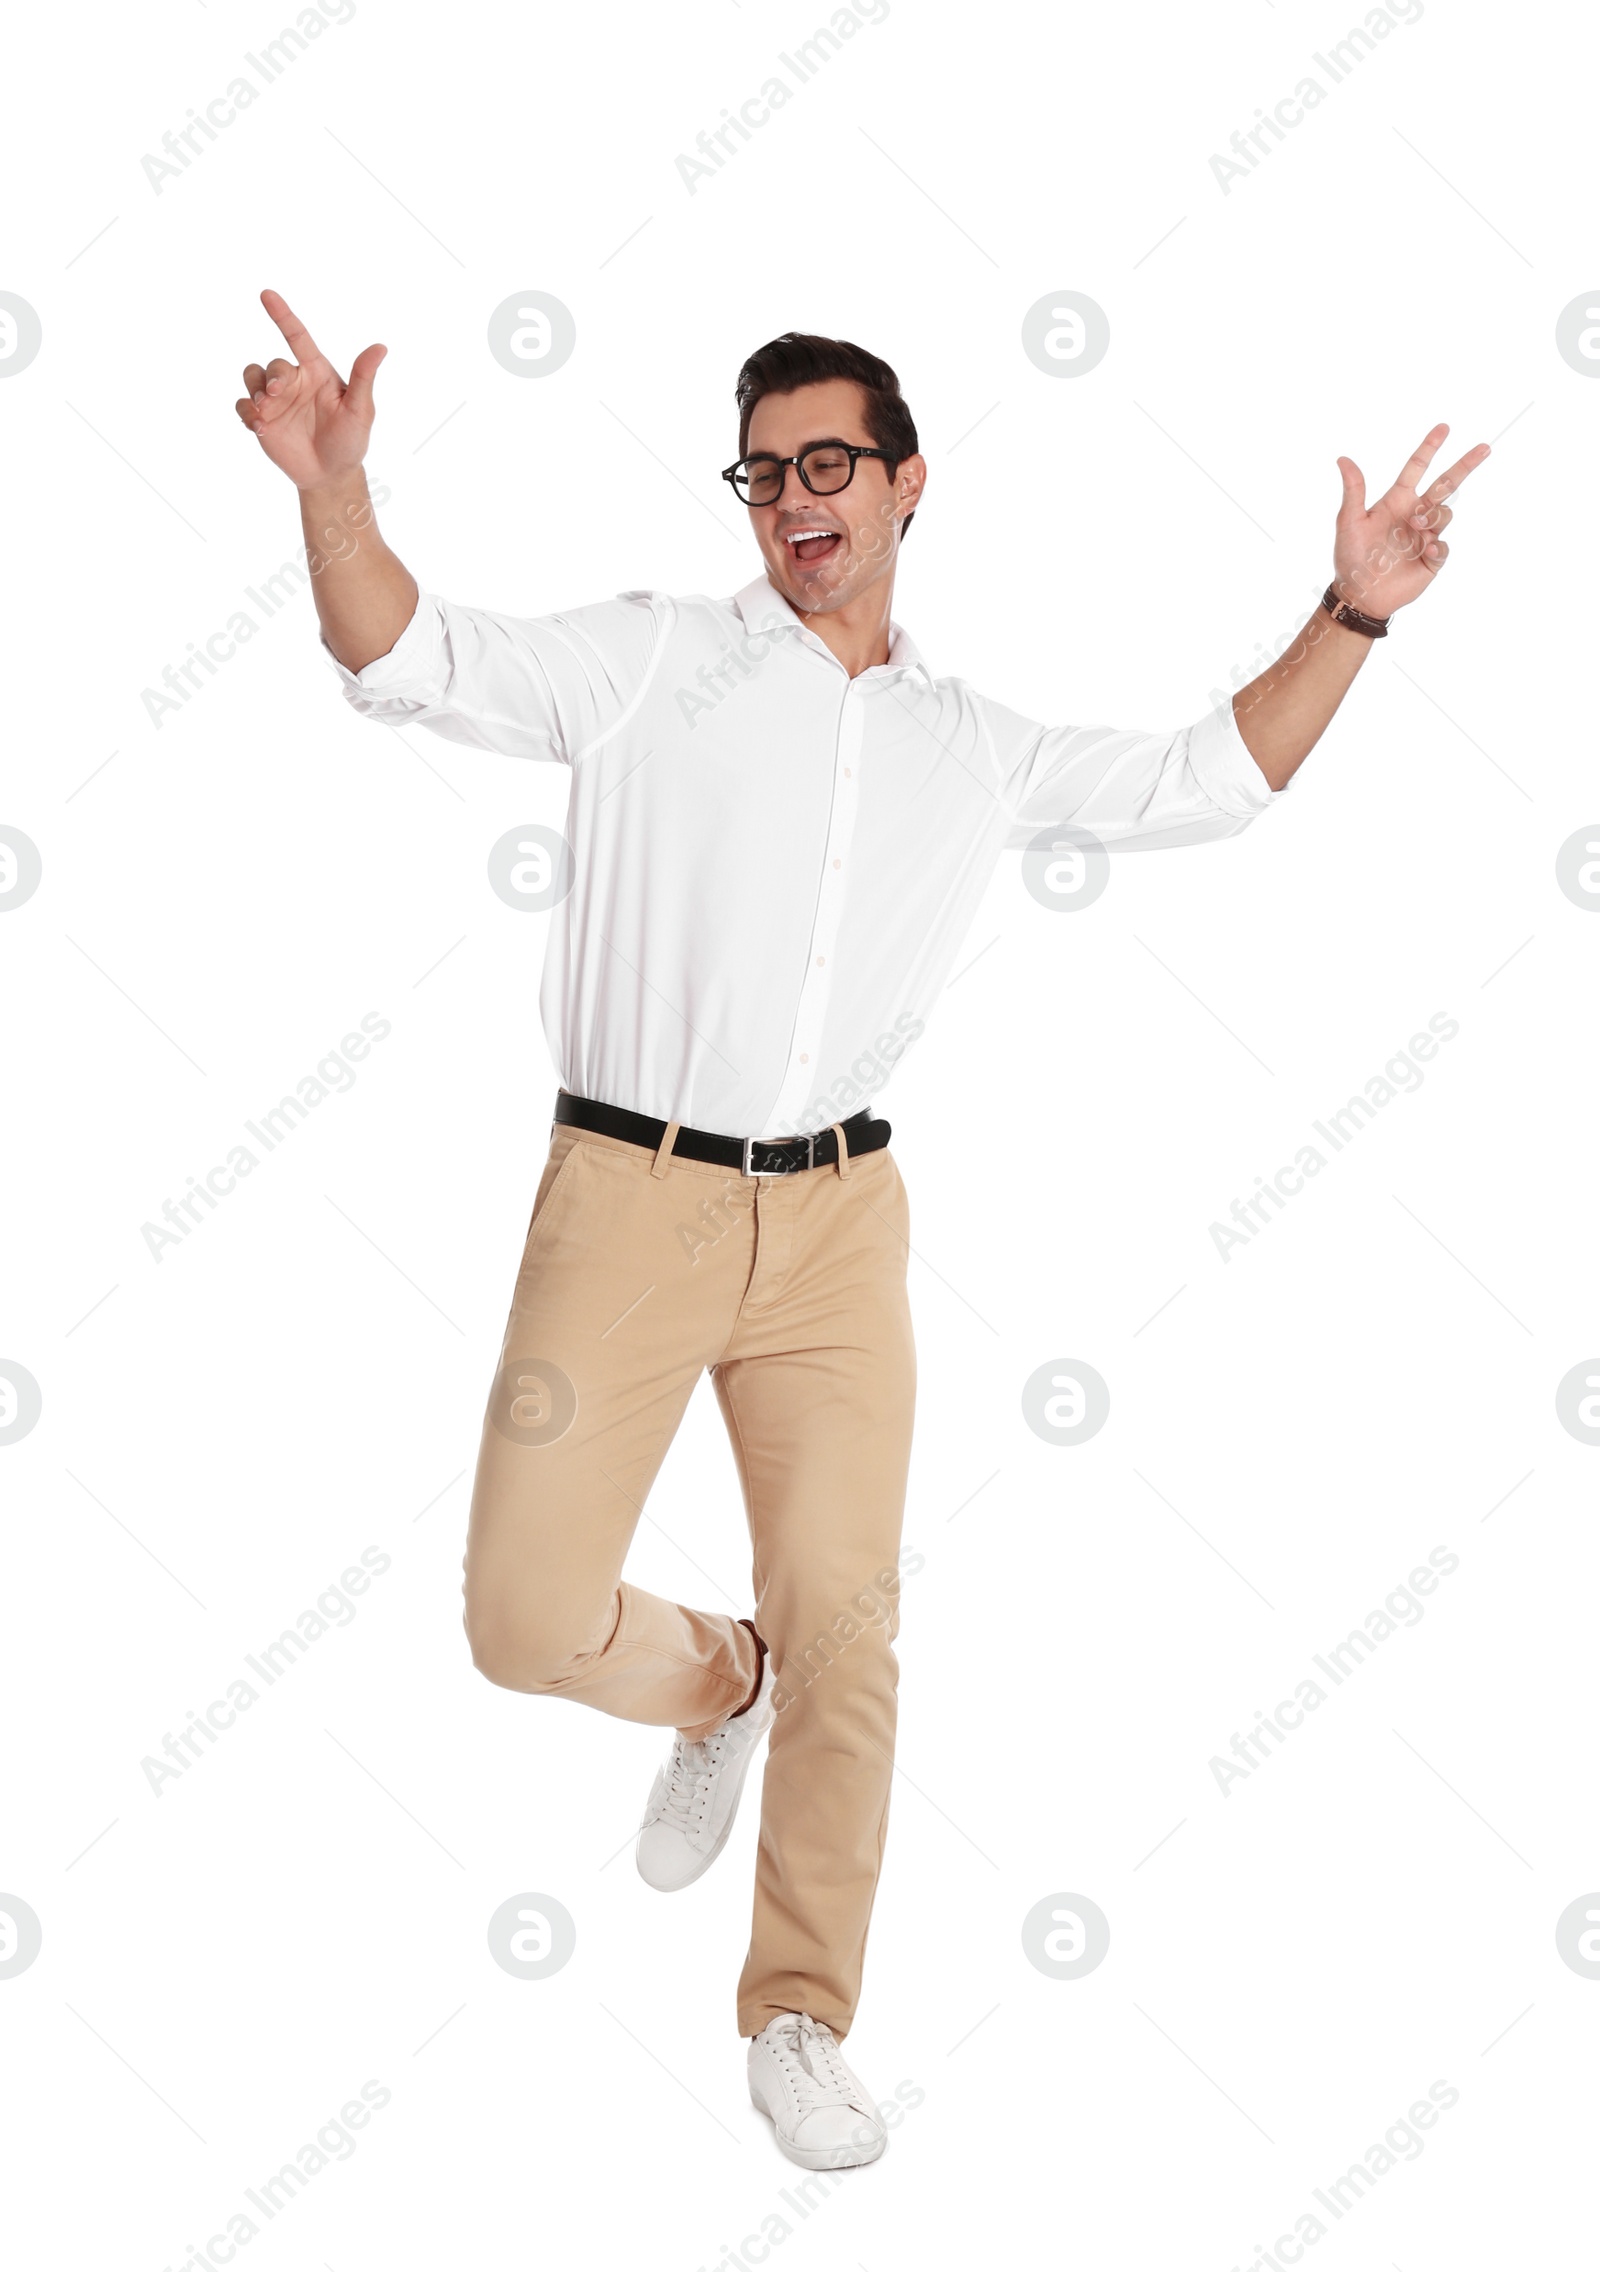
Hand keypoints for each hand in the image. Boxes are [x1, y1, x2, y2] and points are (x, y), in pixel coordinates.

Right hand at [234, 288, 385, 490]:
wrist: (331, 475)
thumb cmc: (350, 440)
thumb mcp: (361, 410)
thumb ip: (364, 378)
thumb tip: (380, 347)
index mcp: (316, 371)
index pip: (297, 336)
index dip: (282, 315)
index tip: (267, 294)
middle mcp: (293, 381)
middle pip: (273, 364)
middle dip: (272, 377)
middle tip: (276, 395)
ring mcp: (275, 400)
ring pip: (252, 376)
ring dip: (254, 390)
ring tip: (265, 411)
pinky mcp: (261, 418)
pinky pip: (243, 405)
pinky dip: (246, 413)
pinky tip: (260, 429)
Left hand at [1332, 423, 1489, 617]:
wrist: (1359, 594)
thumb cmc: (1350, 556)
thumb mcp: (1349, 522)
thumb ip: (1353, 491)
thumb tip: (1343, 459)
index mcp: (1397, 500)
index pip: (1417, 468)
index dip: (1430, 447)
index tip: (1444, 427)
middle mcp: (1415, 514)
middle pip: (1446, 484)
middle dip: (1465, 465)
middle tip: (1484, 447)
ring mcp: (1426, 535)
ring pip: (1445, 515)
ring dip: (1434, 516)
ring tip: (1415, 527)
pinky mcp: (1432, 558)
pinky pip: (1444, 546)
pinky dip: (1438, 545)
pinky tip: (1427, 548)